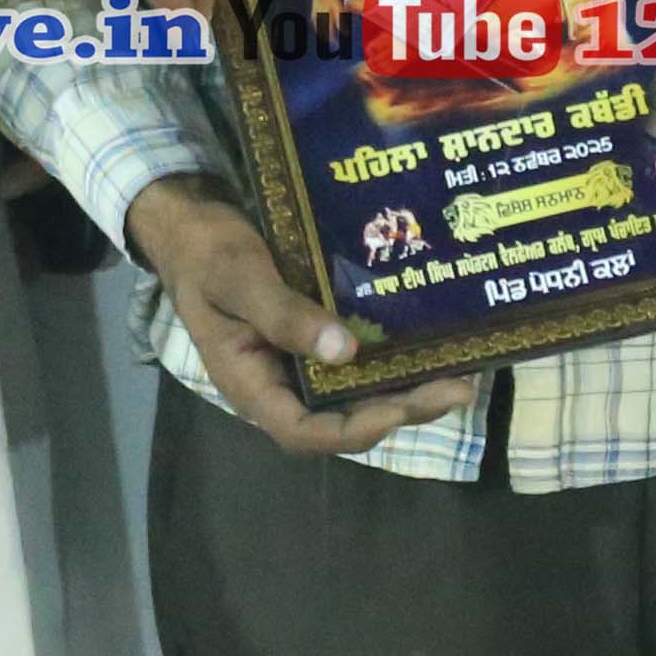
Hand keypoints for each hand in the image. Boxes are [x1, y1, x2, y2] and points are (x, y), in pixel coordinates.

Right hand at [121, 177, 481, 452]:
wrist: (193, 223)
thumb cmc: (206, 252)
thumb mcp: (238, 277)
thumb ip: (283, 314)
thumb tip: (345, 350)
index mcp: (251, 385)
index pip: (305, 432)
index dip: (356, 429)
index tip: (401, 409)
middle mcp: (281, 385)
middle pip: (345, 418)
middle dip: (403, 408)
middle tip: (458, 388)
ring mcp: (301, 364)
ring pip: (359, 392)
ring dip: (409, 387)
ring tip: (462, 371)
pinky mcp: (317, 339)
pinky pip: (359, 360)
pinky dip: (395, 356)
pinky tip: (433, 339)